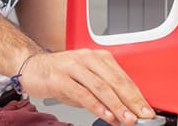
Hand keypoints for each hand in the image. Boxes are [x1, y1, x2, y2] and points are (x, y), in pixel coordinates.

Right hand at [18, 49, 154, 125]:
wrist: (32, 66)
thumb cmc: (60, 74)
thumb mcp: (85, 80)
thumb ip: (103, 93)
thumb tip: (122, 111)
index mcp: (99, 57)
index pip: (123, 78)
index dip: (137, 95)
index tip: (146, 110)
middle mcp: (88, 59)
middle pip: (115, 81)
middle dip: (131, 101)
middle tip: (142, 116)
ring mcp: (74, 67)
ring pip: (101, 87)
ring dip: (116, 105)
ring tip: (126, 119)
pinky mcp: (60, 78)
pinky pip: (82, 93)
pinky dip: (96, 106)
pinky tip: (106, 115)